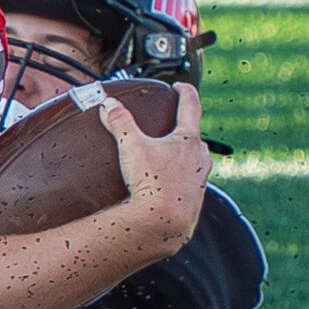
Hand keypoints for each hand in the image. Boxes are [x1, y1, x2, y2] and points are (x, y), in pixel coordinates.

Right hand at [102, 80, 209, 255]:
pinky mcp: (195, 198)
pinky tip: (168, 184)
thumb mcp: (131, 147)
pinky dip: (181, 178)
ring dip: (184, 155)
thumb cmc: (152, 183)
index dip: (185, 91)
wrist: (163, 222)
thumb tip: (108, 104)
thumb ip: (120, 122)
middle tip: (172, 124)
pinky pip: (191, 181)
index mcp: (188, 139)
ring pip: (196, 159)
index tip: (180, 86)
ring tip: (168, 157)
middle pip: (195, 135)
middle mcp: (200, 157)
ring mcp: (200, 178)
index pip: (191, 105)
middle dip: (184, 128)